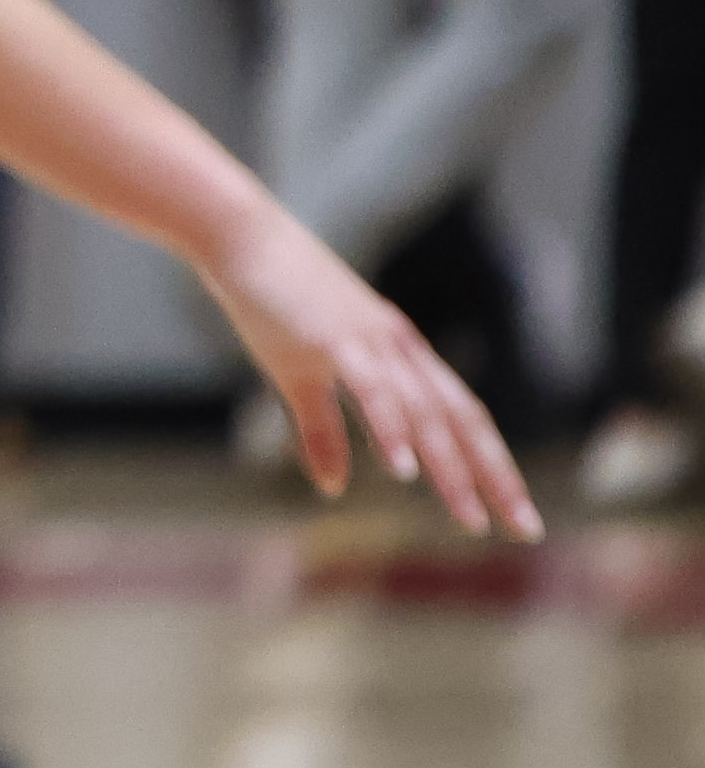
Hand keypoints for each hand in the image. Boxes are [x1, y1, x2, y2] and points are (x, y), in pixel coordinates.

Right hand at [195, 202, 538, 538]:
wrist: (241, 238)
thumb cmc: (270, 302)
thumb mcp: (297, 375)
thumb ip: (320, 432)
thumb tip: (334, 488)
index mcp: (400, 355)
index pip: (461, 417)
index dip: (491, 465)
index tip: (514, 514)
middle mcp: (400, 349)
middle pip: (460, 420)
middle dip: (494, 477)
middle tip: (525, 528)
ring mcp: (372, 342)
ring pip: (424, 414)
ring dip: (450, 469)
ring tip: (471, 518)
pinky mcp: (335, 338)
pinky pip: (372, 391)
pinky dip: (391, 431)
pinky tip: (404, 471)